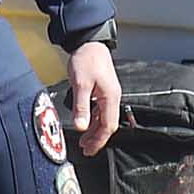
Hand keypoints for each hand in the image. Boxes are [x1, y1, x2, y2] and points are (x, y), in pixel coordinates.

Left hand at [65, 41, 119, 156]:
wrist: (89, 43)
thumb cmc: (86, 60)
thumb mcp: (80, 84)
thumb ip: (81, 107)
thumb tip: (81, 127)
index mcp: (110, 97)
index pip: (108, 126)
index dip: (99, 140)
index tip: (89, 149)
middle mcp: (113, 97)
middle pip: (108, 125)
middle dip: (97, 139)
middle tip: (85, 150)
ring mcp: (109, 94)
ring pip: (104, 119)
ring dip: (94, 131)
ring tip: (84, 141)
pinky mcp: (103, 91)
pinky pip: (100, 111)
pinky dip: (93, 121)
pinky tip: (85, 125)